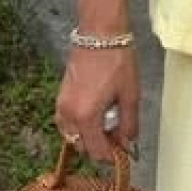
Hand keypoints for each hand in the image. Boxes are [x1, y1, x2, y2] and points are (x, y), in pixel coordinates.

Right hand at [55, 44, 140, 163]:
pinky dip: (79, 125)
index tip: (124, 152)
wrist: (99, 34)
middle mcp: (69, 115)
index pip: (96, 151)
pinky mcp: (60, 96)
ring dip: (88, 136)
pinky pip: (66, 122)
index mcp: (86, 117)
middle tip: (118, 136)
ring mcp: (61, 105)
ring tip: (108, 124)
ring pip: (72, 135)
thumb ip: (129, 124)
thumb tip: (128, 143)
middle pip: (82, 146)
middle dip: (100, 146)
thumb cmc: (117, 61)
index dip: (112, 156)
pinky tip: (96, 114)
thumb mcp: (131, 96)